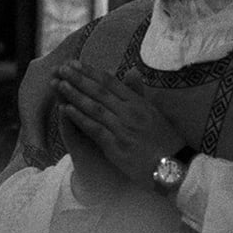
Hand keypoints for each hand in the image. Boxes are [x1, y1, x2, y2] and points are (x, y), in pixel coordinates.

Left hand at [53, 61, 186, 185]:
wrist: (175, 168)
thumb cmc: (166, 141)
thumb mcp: (154, 112)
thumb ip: (138, 93)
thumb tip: (131, 71)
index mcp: (139, 103)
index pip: (110, 82)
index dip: (90, 71)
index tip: (74, 63)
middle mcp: (130, 112)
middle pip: (99, 91)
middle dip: (77, 79)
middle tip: (60, 69)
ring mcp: (123, 129)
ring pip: (93, 107)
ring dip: (73, 95)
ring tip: (58, 84)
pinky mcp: (117, 146)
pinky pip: (94, 128)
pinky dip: (79, 118)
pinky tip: (65, 109)